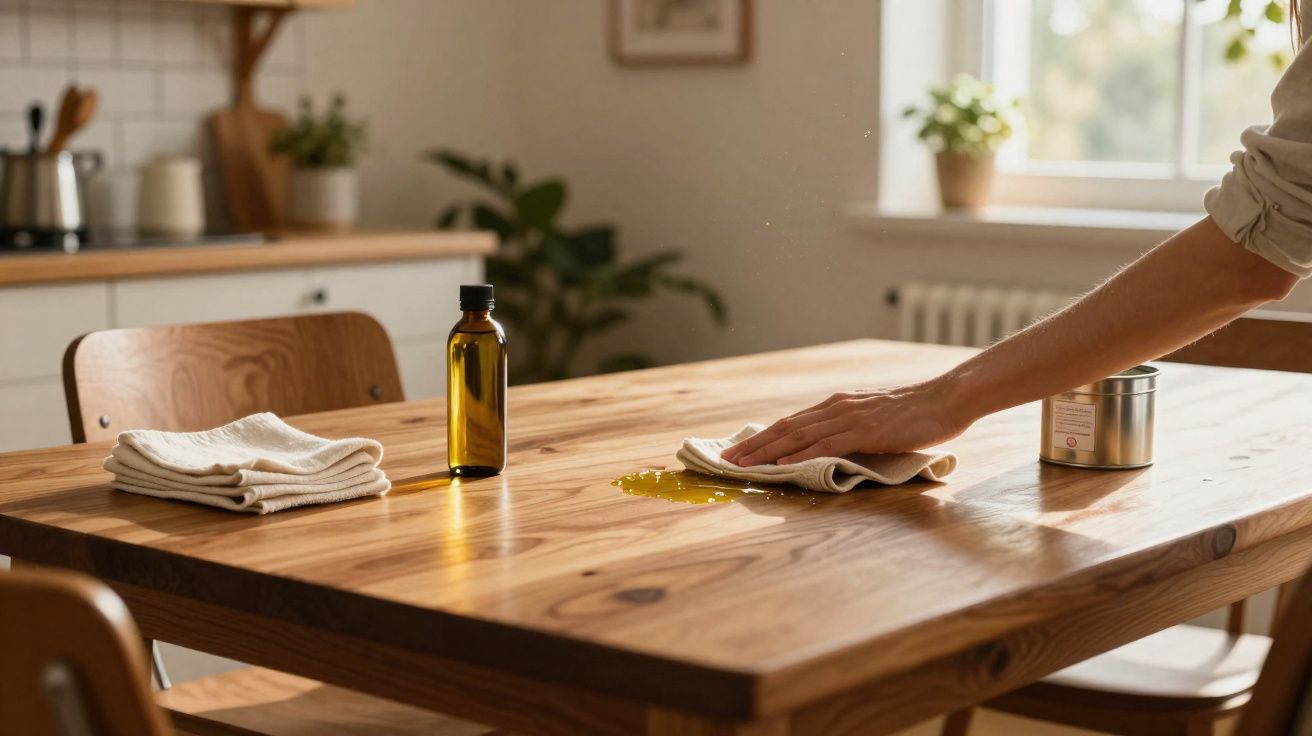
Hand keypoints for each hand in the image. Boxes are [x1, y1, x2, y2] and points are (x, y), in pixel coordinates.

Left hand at [720, 379, 972, 465]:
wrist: (947, 398)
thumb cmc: (917, 414)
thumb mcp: (876, 419)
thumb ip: (852, 430)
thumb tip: (833, 447)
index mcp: (838, 406)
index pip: (792, 424)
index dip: (763, 438)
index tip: (740, 451)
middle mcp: (837, 408)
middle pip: (786, 429)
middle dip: (754, 446)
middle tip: (727, 460)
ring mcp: (850, 418)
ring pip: (799, 436)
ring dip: (767, 452)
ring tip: (744, 464)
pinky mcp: (865, 431)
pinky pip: (826, 445)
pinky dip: (801, 455)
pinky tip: (782, 465)